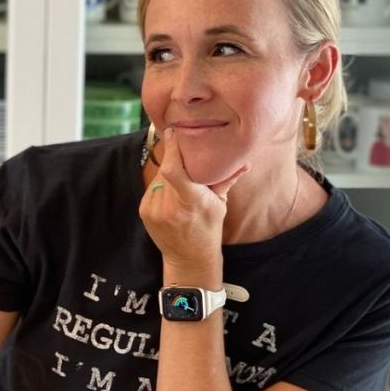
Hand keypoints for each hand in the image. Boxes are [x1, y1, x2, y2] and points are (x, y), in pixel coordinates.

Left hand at [138, 127, 248, 273]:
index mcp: (192, 202)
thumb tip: (245, 160)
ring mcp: (154, 210)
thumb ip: (226, 180)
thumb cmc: (209, 230)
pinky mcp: (144, 211)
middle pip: (167, 168)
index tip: (174, 131)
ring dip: (169, 173)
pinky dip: (162, 186)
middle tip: (184, 152)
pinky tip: (172, 195)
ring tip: (182, 181)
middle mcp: (170, 206)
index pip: (174, 170)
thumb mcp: (220, 205)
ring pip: (159, 176)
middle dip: (175, 158)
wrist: (188, 259)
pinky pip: (152, 187)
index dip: (172, 148)